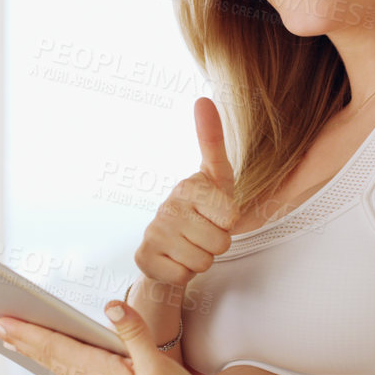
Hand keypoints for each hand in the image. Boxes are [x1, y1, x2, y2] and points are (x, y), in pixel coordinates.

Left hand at [0, 297, 221, 374]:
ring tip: (7, 335)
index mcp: (103, 372)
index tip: (0, 321)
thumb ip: (135, 334)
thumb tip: (111, 306)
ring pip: (56, 365)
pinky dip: (50, 359)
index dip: (27, 333)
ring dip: (30, 349)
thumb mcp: (160, 367)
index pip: (56, 348)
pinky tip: (44, 355)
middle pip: (48, 356)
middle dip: (19, 339)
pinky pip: (69, 371)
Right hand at [133, 97, 238, 303]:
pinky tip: (175, 259)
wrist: (170, 246)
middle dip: (217, 243)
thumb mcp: (217, 177)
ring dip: (201, 259)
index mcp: (188, 186)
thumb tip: (202, 98)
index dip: (229, 222)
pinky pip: (182, 276)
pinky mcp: (144, 258)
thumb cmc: (202, 208)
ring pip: (202, 261)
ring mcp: (153, 232)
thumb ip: (213, 140)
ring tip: (191, 246)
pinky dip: (183, 274)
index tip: (216, 214)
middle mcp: (167, 206)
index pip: (230, 216)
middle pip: (219, 242)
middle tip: (204, 234)